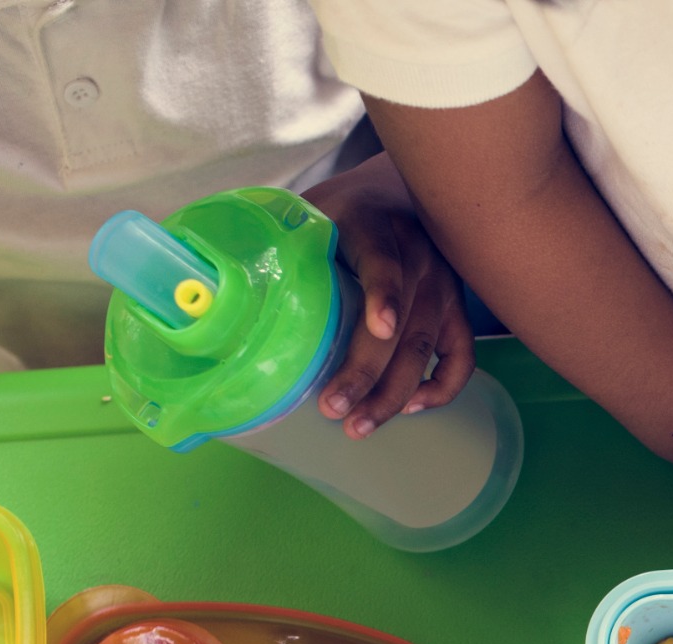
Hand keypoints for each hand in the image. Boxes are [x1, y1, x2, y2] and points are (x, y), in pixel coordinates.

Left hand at [302, 154, 475, 437]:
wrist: (398, 189)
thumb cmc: (341, 210)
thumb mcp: (307, 211)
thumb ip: (280, 243)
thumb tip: (210, 293)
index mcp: (372, 225)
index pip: (383, 261)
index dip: (385, 295)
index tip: (380, 329)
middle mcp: (418, 257)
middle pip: (403, 324)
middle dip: (368, 372)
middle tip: (333, 409)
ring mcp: (442, 286)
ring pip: (427, 349)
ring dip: (395, 394)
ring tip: (360, 426)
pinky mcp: (455, 309)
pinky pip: (461, 356)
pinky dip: (442, 387)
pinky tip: (412, 407)